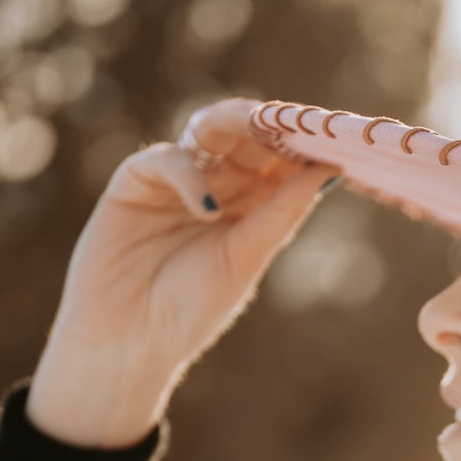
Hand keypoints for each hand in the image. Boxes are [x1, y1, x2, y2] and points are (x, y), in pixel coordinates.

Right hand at [27, 98, 335, 445]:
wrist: (130, 343)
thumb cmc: (190, 310)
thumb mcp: (246, 258)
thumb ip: (282, 212)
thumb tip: (328, 169)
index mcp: (248, 207)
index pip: (278, 163)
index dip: (301, 146)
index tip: (330, 133)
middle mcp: (214, 187)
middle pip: (246, 141)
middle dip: (270, 127)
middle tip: (296, 117)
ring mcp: (174, 182)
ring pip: (207, 135)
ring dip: (234, 126)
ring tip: (259, 128)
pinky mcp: (133, 183)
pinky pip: (165, 160)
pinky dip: (188, 176)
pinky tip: (208, 211)